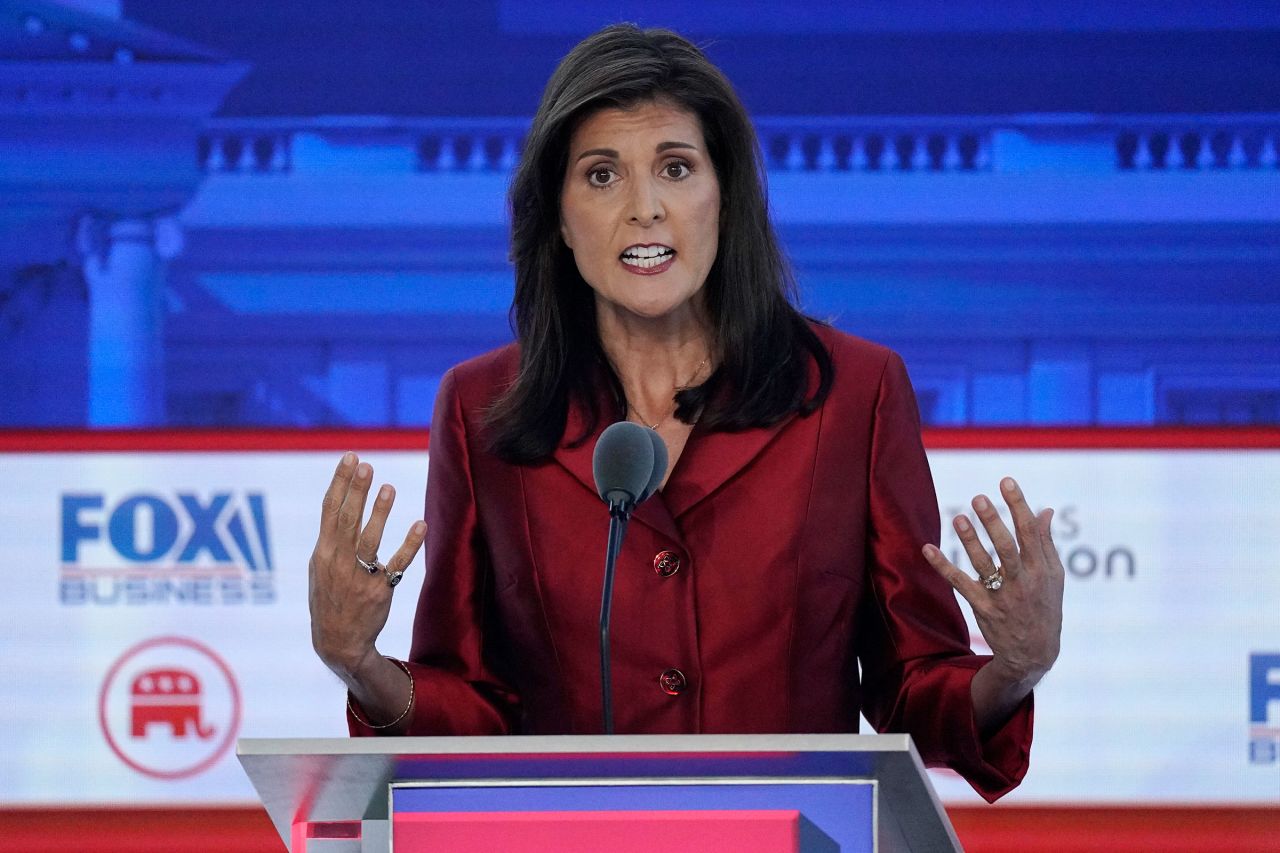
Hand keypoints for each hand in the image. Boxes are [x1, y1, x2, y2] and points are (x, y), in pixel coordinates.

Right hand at [309, 452, 425, 679]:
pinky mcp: (380, 590)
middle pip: (347, 520)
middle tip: (366, 465)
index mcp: (323, 554)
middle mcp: (339, 562)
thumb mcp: (320, 569)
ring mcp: (359, 577)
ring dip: (379, 513)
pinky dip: (410, 544)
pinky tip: (420, 524)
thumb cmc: (329, 599)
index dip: (340, 483)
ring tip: (389, 488)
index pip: (330, 511)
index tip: (350, 458)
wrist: (338, 643)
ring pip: (370, 539)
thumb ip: (331, 539)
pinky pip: (398, 563)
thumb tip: (341, 504)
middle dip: (356, 491)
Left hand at [923, 477, 1063, 685]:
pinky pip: (960, 584)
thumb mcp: (1053, 577)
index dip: (1019, 506)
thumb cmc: (1044, 607)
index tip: (1006, 482)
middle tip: (979, 498)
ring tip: (959, 518)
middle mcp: (1022, 582)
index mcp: (1041, 570)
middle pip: (1007, 548)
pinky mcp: (982, 607)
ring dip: (970, 542)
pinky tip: (927, 549)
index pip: (1030, 533)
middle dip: (994, 523)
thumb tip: (1045, 510)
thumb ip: (1046, 543)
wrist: (1033, 653)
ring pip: (983, 565)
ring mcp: (1001, 596)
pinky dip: (943, 567)